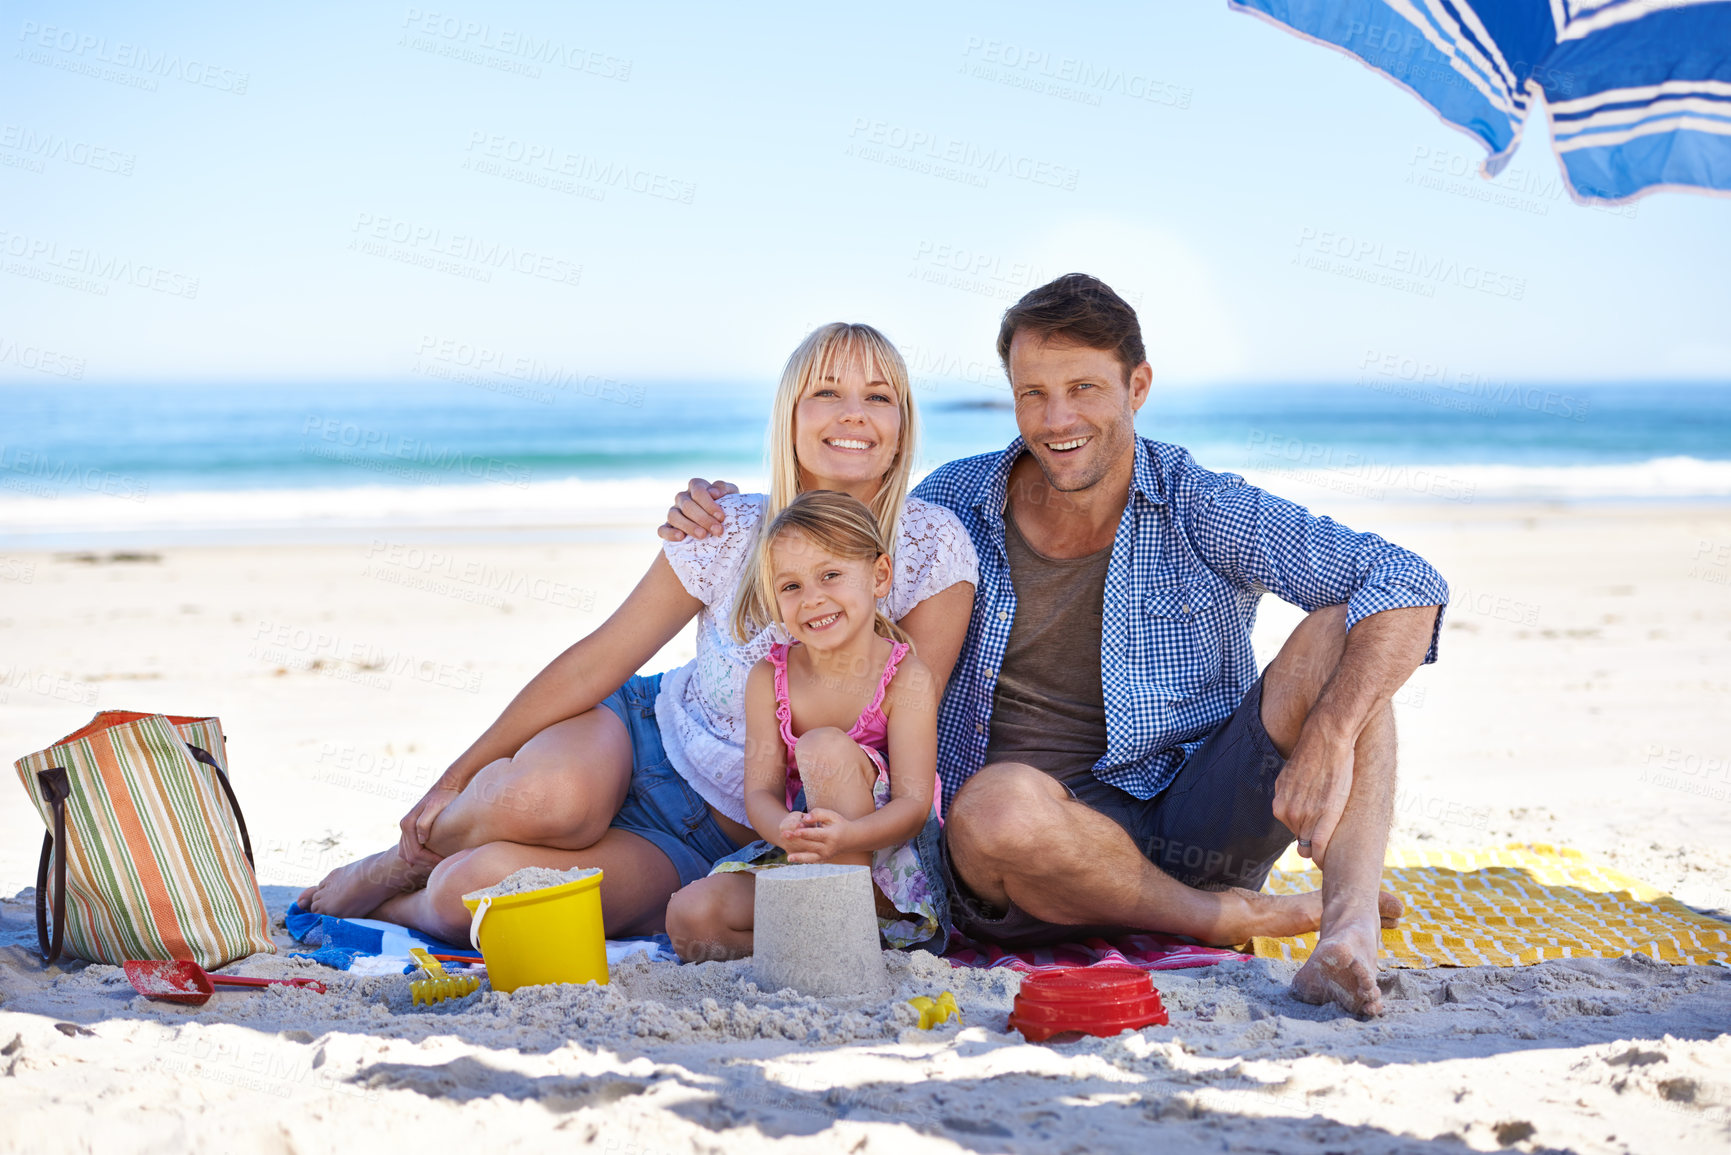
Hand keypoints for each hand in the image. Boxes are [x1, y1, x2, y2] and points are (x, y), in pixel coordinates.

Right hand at [398, 782, 459, 870]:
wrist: (447, 785)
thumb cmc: (444, 797)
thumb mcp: (435, 808)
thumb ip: (424, 823)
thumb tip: (421, 840)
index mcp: (407, 824)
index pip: (415, 852)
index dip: (429, 860)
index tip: (443, 862)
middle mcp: (404, 825)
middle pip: (410, 855)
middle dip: (425, 863)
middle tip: (441, 865)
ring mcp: (406, 827)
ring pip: (406, 853)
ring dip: (420, 861)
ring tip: (435, 863)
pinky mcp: (411, 827)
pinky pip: (407, 847)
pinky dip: (415, 856)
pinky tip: (427, 859)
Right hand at [656, 478, 739, 540]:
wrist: (716, 529)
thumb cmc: (725, 509)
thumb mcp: (731, 497)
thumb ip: (725, 489)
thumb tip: (715, 492)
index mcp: (696, 487)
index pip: (698, 490)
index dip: (709, 503)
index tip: (721, 517)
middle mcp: (683, 497)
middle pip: (687, 504)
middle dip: (703, 518)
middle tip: (718, 531)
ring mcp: (673, 512)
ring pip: (673, 515)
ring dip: (688, 526)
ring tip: (702, 536)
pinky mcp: (667, 527)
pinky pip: (662, 529)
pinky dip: (670, 533)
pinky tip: (681, 537)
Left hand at [780, 808, 852, 863]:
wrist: (851, 839)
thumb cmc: (838, 824)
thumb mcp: (831, 815)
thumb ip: (818, 814)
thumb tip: (805, 818)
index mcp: (831, 835)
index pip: (816, 834)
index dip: (805, 833)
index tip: (795, 831)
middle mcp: (829, 847)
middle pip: (810, 845)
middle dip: (796, 840)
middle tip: (783, 834)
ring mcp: (826, 855)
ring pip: (809, 855)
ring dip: (797, 854)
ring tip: (787, 855)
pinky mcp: (823, 859)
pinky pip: (810, 860)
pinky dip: (801, 860)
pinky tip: (791, 858)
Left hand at [1272, 731, 1354, 865]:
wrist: (1326, 737)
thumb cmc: (1315, 754)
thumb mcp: (1293, 777)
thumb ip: (1293, 794)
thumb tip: (1299, 802)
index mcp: (1280, 803)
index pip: (1291, 829)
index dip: (1303, 836)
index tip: (1311, 842)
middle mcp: (1287, 812)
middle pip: (1299, 839)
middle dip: (1310, 842)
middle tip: (1325, 844)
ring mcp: (1304, 816)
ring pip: (1309, 846)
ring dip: (1318, 849)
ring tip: (1331, 848)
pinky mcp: (1323, 817)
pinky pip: (1318, 848)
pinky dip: (1322, 857)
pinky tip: (1327, 861)